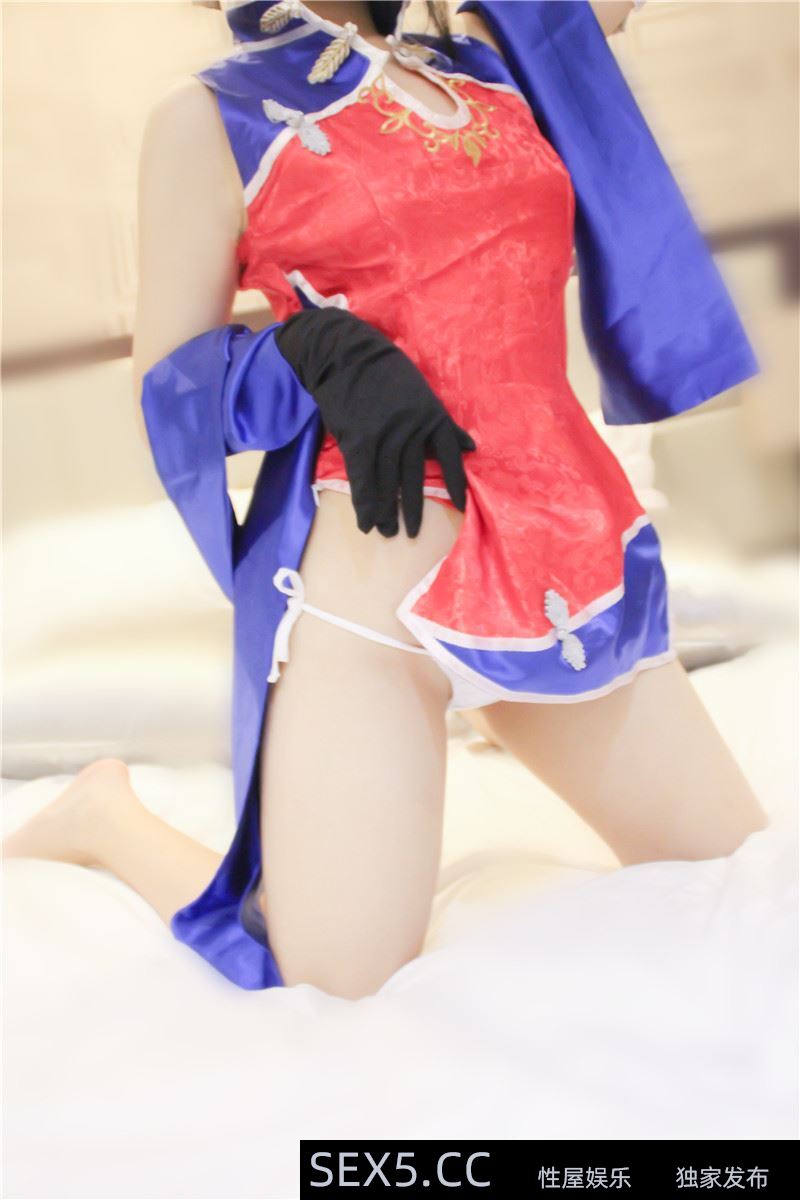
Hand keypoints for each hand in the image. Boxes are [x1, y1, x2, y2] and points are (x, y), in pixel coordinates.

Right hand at [275, 307, 475, 536]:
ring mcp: (384, 438)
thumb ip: (442, 423)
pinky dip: (364, 504)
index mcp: (431, 417)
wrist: (347, 355)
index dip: (456, 483)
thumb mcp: (422, 393)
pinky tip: (366, 523)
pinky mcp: (359, 441)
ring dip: (386, 512)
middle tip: (410, 534)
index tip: (461, 507)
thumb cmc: (386, 373)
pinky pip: (363, 480)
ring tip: (387, 532)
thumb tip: (470, 446)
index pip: (449, 456)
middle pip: (413, 478)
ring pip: (387, 483)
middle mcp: (411, 431)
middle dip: (412, 509)